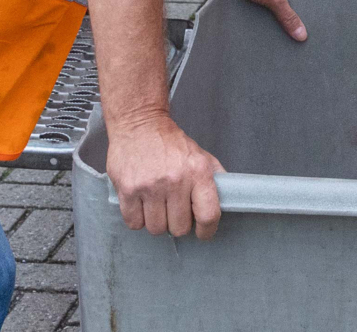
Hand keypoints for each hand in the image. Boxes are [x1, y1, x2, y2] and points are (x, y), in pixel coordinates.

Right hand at [106, 114, 224, 237]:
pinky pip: (134, 223)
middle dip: (177, 223)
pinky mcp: (127, 189)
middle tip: (173, 209)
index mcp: (198, 172)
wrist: (139, 124)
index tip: (203, 233)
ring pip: (156, 229)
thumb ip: (215, 178)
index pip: (208, 215)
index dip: (207, 231)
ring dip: (157, 221)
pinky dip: (138, 219)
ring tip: (156, 205)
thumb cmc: (171, 143)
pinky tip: (141, 204)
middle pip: (179, 228)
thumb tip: (229, 200)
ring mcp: (150, 186)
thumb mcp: (201, 155)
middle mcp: (175, 180)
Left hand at [222, 0, 307, 42]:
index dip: (301, 14)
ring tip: (274, 37)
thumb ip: (288, 16)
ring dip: (270, 19)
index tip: (303, 31)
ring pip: (271, 7)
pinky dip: (258, 16)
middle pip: (285, 5)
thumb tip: (302, 34)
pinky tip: (259, 28)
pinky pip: (258, 8)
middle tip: (289, 38)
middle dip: (284, 19)